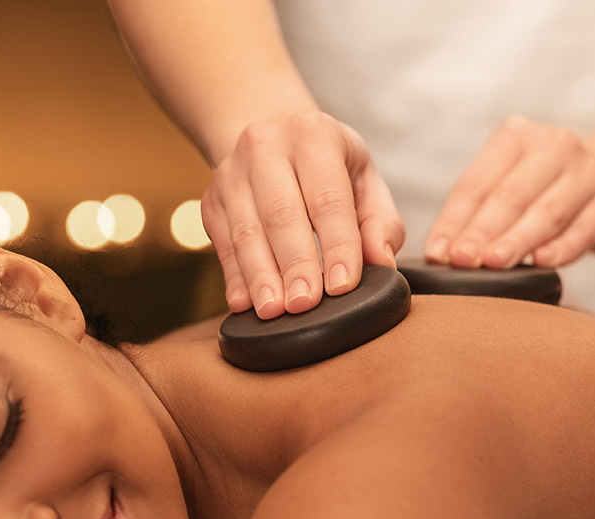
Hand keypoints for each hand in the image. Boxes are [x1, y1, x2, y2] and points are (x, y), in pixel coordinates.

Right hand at [205, 110, 405, 317]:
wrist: (267, 129)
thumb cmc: (325, 163)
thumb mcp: (362, 176)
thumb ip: (380, 221)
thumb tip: (382, 262)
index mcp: (314, 136)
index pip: (328, 199)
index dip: (337, 245)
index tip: (341, 286)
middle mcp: (266, 147)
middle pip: (281, 215)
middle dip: (295, 264)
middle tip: (304, 304)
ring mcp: (232, 174)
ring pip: (246, 232)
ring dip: (260, 277)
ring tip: (273, 311)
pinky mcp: (212, 202)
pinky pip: (223, 244)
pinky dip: (234, 277)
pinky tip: (244, 304)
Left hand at [424, 116, 594, 270]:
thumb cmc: (545, 186)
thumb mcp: (510, 182)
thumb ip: (479, 211)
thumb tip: (443, 253)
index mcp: (516, 137)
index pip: (476, 184)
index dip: (454, 221)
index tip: (437, 253)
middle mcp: (553, 147)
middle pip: (510, 196)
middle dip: (482, 232)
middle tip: (462, 260)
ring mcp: (586, 173)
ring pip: (546, 212)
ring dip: (518, 241)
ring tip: (494, 263)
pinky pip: (584, 229)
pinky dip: (562, 248)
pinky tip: (543, 262)